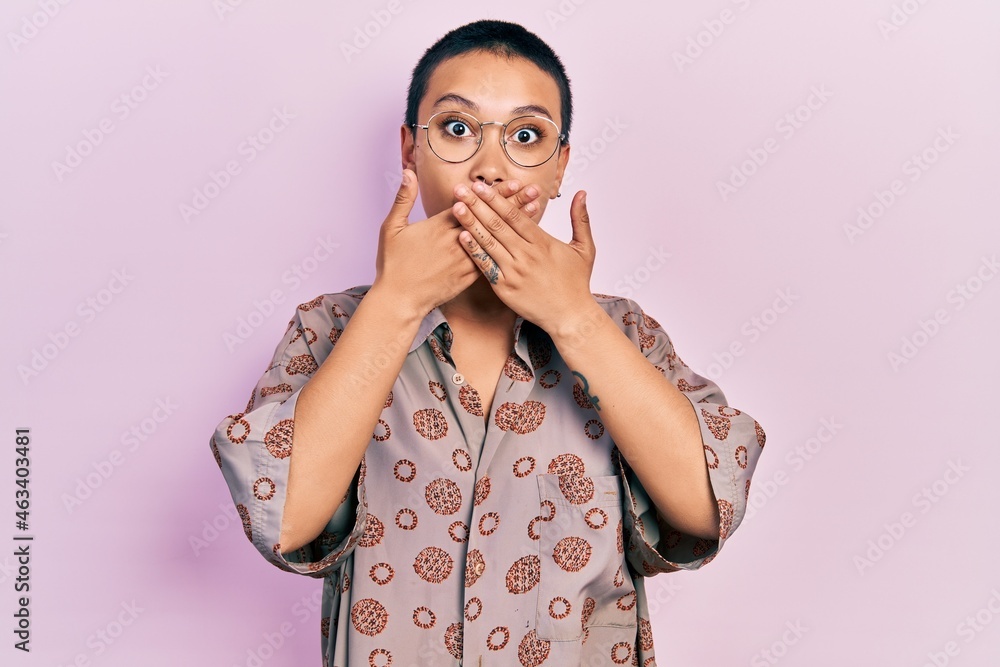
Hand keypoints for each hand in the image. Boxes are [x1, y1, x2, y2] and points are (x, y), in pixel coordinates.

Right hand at [372, 169, 541, 317]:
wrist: (399, 301)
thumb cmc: (393, 264)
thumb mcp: (392, 228)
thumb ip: (403, 198)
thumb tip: (408, 172)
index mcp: (439, 227)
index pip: (471, 205)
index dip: (493, 193)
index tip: (512, 182)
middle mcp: (456, 242)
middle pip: (489, 219)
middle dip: (513, 203)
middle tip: (533, 191)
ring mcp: (464, 260)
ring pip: (495, 238)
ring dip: (515, 224)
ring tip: (534, 211)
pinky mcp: (468, 277)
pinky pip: (492, 259)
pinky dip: (508, 247)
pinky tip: (523, 240)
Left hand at [451, 182, 595, 332]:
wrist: (570, 317)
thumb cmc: (576, 283)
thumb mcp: (584, 248)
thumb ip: (580, 219)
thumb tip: (582, 192)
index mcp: (543, 243)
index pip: (514, 216)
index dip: (496, 199)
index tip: (481, 185)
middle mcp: (526, 255)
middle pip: (497, 225)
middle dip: (477, 205)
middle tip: (461, 189)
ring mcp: (514, 272)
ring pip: (489, 243)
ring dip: (471, 223)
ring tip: (457, 207)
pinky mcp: (505, 288)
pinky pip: (486, 266)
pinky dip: (474, 251)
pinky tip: (461, 237)